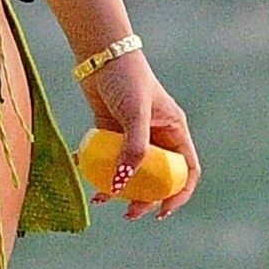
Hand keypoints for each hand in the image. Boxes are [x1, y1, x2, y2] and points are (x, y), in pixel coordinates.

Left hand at [79, 50, 200, 220]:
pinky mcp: (112, 130)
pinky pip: (108, 157)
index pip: (186, 170)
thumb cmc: (125, 79)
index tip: (162, 211)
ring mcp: (134, 134)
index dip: (179, 194)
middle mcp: (158, 135)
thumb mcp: (134, 113)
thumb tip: (124, 184)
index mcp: (174, 131)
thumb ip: (133, 148)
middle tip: (128, 213)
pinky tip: (82, 169)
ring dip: (118, 187)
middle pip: (157, 177)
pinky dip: (97, 167)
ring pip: (131, 170)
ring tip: (100, 199)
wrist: (100, 54)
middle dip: (145, 198)